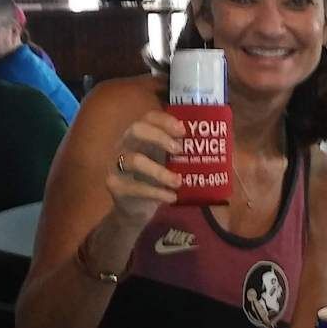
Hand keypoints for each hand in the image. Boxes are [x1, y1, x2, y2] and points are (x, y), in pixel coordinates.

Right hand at [108, 109, 185, 229]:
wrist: (137, 210)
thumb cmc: (156, 180)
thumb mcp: (167, 163)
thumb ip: (179, 153)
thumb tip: (210, 146)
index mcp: (140, 136)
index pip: (148, 118)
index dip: (164, 120)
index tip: (183, 130)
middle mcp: (125, 145)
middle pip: (136, 130)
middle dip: (159, 136)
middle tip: (179, 149)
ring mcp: (116, 165)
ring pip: (134, 160)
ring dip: (159, 170)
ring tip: (179, 182)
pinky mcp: (116, 186)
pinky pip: (135, 187)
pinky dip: (156, 192)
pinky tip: (172, 197)